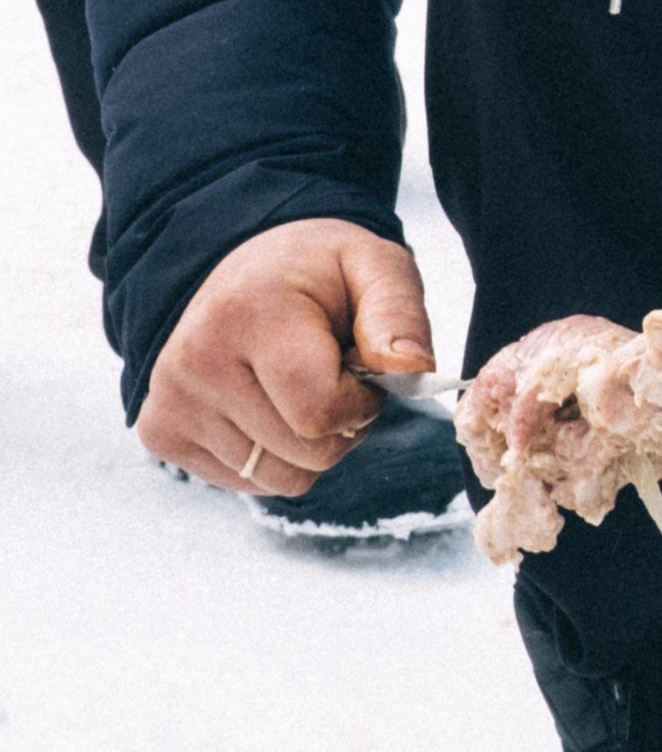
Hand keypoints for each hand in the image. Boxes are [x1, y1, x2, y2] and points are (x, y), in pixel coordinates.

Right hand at [139, 221, 433, 499]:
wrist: (243, 267)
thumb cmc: (317, 274)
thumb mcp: (374, 267)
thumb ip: (400, 316)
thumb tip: (412, 370)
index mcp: (249, 314)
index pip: (320, 413)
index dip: (360, 403)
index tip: (358, 367)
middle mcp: (196, 360)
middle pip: (306, 455)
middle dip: (339, 426)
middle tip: (329, 374)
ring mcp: (171, 401)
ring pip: (278, 480)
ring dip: (306, 445)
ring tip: (296, 387)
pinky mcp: (160, 432)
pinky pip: (245, 483)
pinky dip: (270, 455)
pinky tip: (263, 403)